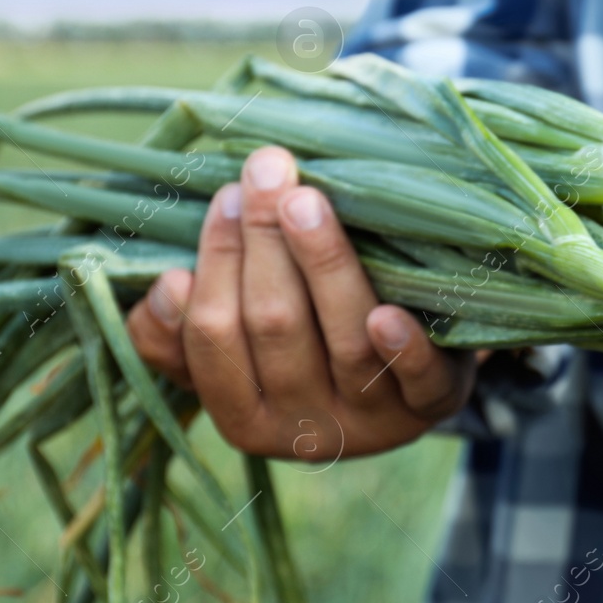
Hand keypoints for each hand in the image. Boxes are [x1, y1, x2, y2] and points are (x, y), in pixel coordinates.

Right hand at [127, 146, 476, 459]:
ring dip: (324, 265)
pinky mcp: (434, 404)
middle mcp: (306, 430)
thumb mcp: (235, 349)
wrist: (409, 371)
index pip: (215, 337)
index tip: (226, 198)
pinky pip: (420, 383)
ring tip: (307, 201)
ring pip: (344, 342)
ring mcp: (374, 421)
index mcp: (244, 418)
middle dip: (264, 244)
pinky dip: (402, 349)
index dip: (217, 264)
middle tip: (265, 173)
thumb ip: (179, 329)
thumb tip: (168, 286)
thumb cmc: (304, 343)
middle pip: (275, 330)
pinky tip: (389, 313)